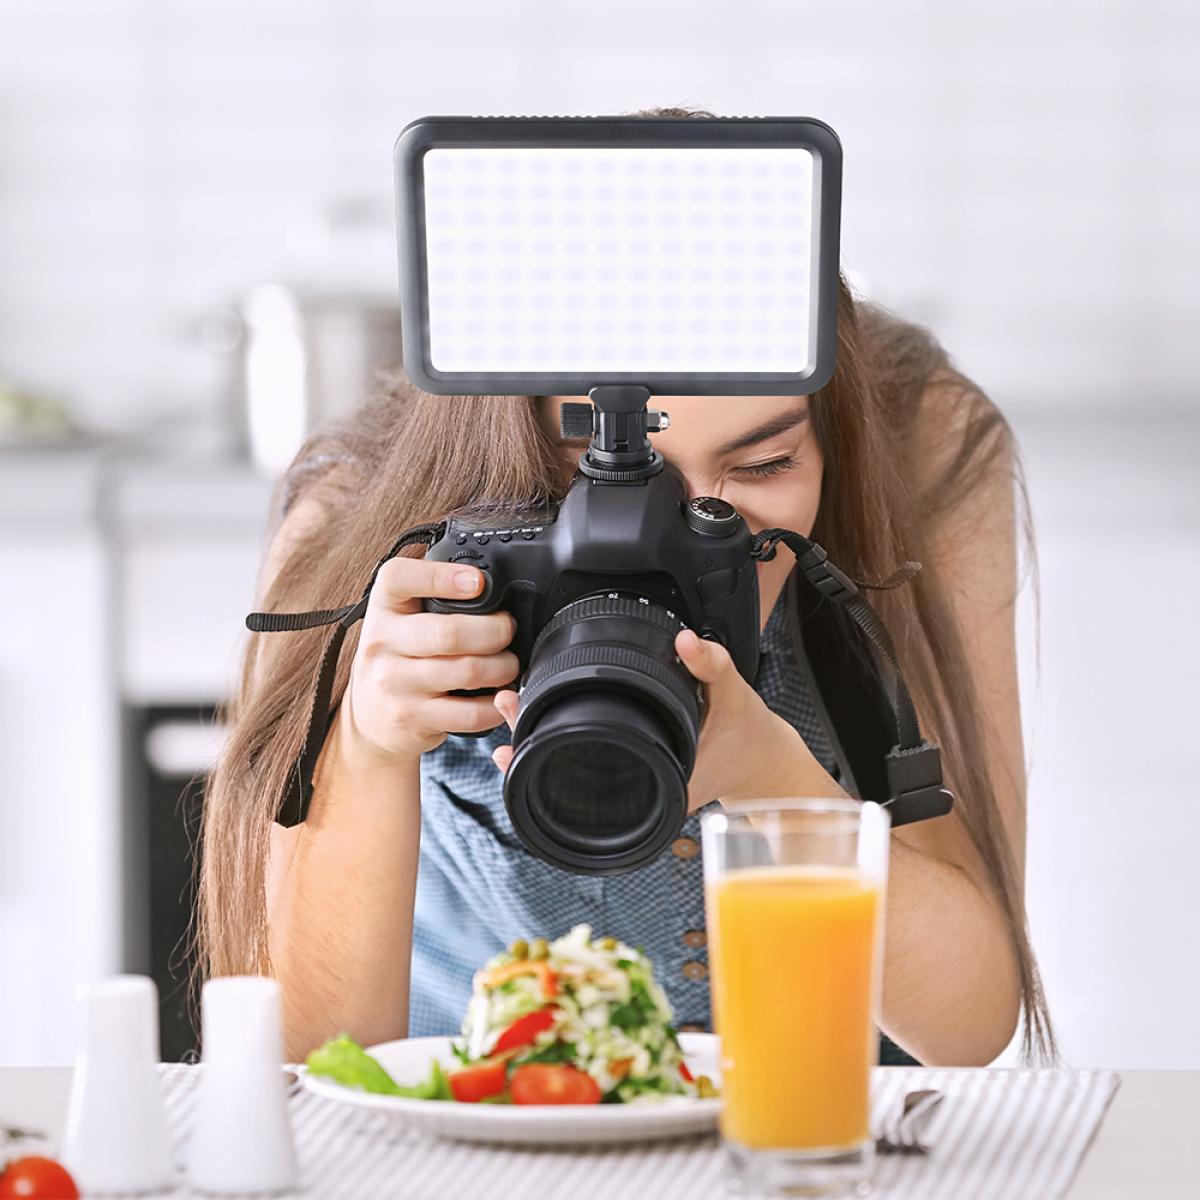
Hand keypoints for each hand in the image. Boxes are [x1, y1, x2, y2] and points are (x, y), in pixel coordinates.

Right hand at [339, 557, 518, 765]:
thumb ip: (432, 599)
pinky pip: (469, 713)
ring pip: (467, 671)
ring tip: (508, 663)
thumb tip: (489, 585)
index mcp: (383, 608)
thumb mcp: (399, 619)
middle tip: (507, 630)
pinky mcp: (412, 717)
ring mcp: (396, 684)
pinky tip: (500, 695)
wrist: (369, 716)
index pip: (399, 579)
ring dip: (503, 667)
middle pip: (450, 632)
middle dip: (495, 630)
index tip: (476, 582)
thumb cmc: (396, 657)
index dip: (441, 577)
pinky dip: (495, 704)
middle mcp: (383, 643)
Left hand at [489, 628, 823, 811]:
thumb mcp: (736, 696)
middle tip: (506, 709)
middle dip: (532, 745)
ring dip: (543, 741)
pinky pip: (592, 760)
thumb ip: (712, 666)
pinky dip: (565, 741)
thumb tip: (687, 641)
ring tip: (511, 712)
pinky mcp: (639, 768)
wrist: (765, 761)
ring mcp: (638, 781)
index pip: (587, 783)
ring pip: (576, 770)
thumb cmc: (748, 738)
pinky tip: (541, 722)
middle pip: (570, 776)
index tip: (516, 735)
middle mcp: (643, 789)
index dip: (545, 763)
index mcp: (659, 781)